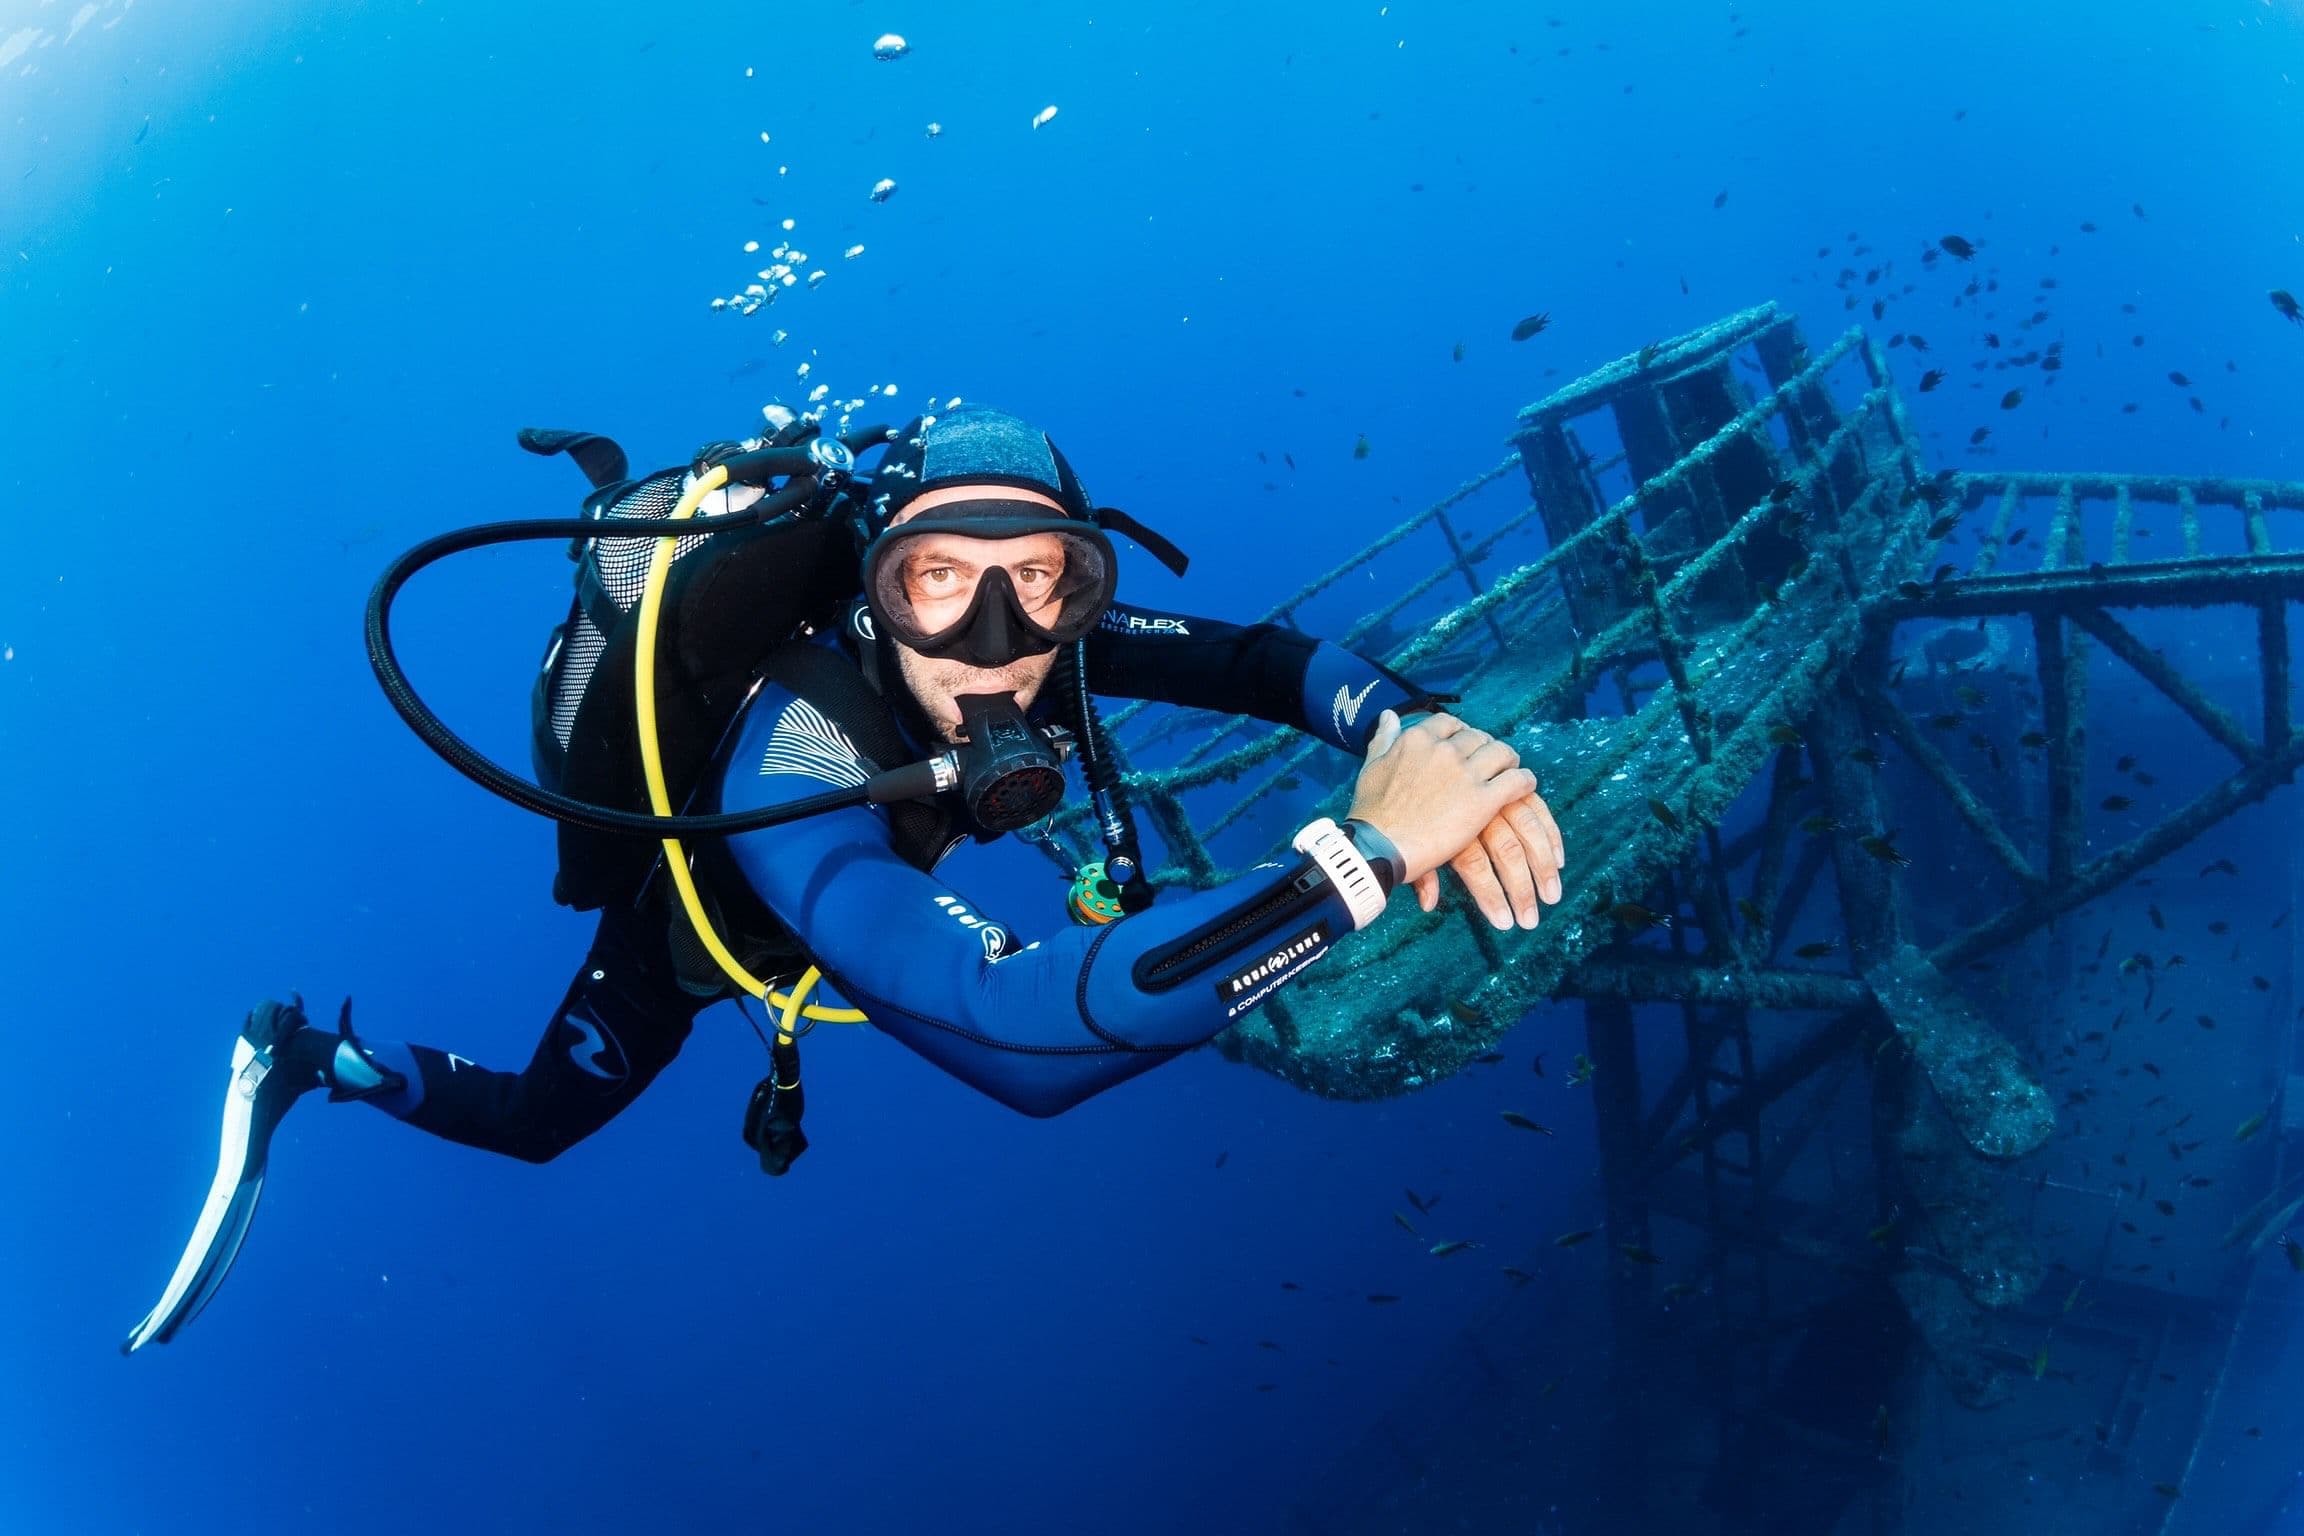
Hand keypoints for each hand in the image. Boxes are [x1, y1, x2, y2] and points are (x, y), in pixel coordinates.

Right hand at [1345, 711, 1539, 893]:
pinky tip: (1525, 786)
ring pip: (1502, 753)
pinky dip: (1525, 781)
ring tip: (1510, 771)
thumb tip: (1390, 715)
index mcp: (1417, 739)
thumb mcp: (1371, 767)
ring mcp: (1465, 774)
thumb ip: (1384, 738)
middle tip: (1489, 763)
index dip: (1461, 734)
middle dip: (1486, 747)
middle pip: (1479, 737)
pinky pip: (1516, 781)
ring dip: (1509, 761)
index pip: (1450, 723)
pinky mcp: (1483, 800)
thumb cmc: (1371, 812)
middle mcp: (1444, 750)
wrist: (1378, 847)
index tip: (1464, 746)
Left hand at [1410, 787, 1565, 929]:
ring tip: (1552, 898)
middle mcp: (1471, 810)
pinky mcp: (1507, 792)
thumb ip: (1424, 876)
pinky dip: (1549, 834)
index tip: (1506, 924)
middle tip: (1530, 922)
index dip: (1492, 897)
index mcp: (1448, 825)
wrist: (1406, 782)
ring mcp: (1492, 796)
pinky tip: (1558, 861)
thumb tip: (1429, 904)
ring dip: (1542, 867)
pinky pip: (1535, 809)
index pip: (1475, 866)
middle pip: (1507, 850)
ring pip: (1526, 828)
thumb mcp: (1414, 844)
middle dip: (1522, 890)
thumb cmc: (1410, 820)